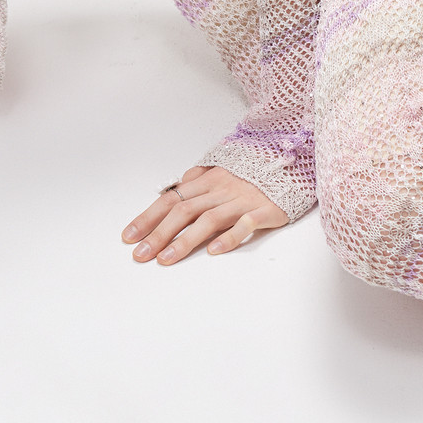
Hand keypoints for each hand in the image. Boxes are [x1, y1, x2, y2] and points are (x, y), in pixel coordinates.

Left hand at [122, 165, 287, 264]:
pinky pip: (245, 223)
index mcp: (207, 180)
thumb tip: (177, 186)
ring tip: (165, 260)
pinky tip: (214, 252)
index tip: (129, 237)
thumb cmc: (254, 171)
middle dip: (158, 233)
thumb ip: (199, 178)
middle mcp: (220, 189)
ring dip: (185, 240)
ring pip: (208, 219)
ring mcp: (242, 200)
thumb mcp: (222, 168)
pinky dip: (229, 237)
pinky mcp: (265, 210)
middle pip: (184, 210)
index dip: (148, 217)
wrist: (293, 162)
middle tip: (140, 255)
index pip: (171, 198)